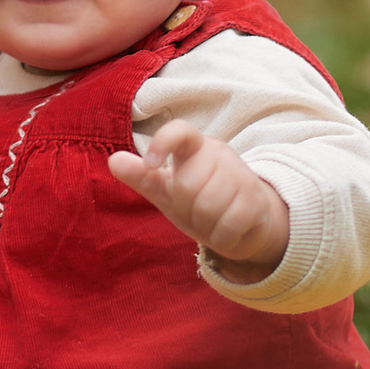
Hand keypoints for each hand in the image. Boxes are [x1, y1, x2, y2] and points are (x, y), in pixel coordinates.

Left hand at [107, 122, 289, 282]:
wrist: (244, 226)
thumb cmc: (200, 202)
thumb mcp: (167, 191)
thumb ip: (142, 177)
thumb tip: (113, 160)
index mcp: (193, 148)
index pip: (180, 131)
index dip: (162, 143)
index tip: (150, 164)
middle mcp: (218, 153)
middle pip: (187, 185)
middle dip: (188, 209)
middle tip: (197, 210)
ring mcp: (240, 174)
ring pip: (208, 206)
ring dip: (205, 225)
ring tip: (213, 220)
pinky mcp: (256, 198)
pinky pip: (228, 225)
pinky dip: (223, 237)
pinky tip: (228, 231)